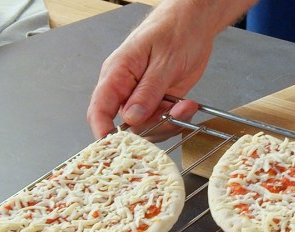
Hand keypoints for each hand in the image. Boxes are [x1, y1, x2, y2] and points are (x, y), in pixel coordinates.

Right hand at [86, 0, 255, 138]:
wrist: (193, 22)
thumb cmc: (173, 29)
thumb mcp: (164, 61)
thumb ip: (147, 91)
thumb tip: (131, 118)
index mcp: (117, 73)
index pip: (100, 108)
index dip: (104, 131)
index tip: (116, 147)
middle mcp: (126, 89)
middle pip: (126, 126)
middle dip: (151, 128)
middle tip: (172, 115)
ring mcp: (143, 97)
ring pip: (147, 128)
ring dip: (168, 123)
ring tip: (185, 105)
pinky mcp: (159, 102)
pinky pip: (162, 121)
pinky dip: (177, 119)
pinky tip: (187, 105)